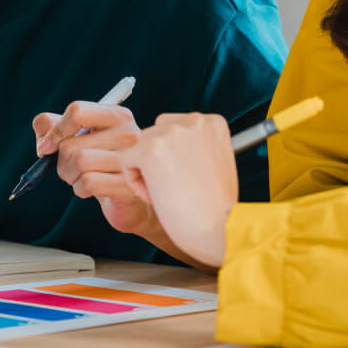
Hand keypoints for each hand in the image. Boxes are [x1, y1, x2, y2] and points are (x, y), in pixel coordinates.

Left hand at [31, 102, 154, 236]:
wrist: (128, 198)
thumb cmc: (99, 163)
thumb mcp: (75, 138)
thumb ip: (52, 126)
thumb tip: (45, 143)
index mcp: (116, 115)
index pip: (77, 111)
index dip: (55, 132)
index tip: (47, 147)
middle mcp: (128, 132)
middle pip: (70, 144)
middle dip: (61, 162)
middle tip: (71, 168)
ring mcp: (131, 159)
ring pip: (79, 162)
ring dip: (70, 176)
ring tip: (81, 177)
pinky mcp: (128, 184)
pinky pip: (88, 182)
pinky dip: (80, 189)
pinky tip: (91, 189)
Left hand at [118, 112, 237, 267]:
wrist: (220, 227)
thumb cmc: (218, 204)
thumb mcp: (215, 163)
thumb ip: (196, 146)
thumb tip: (171, 146)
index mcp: (212, 122)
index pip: (176, 127)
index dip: (174, 154)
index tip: (186, 177)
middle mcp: (193, 121)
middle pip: (156, 132)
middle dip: (158, 159)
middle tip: (173, 186)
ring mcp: (171, 133)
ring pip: (140, 145)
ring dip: (146, 169)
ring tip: (166, 192)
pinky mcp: (150, 150)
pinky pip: (126, 160)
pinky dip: (134, 180)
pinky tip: (154, 196)